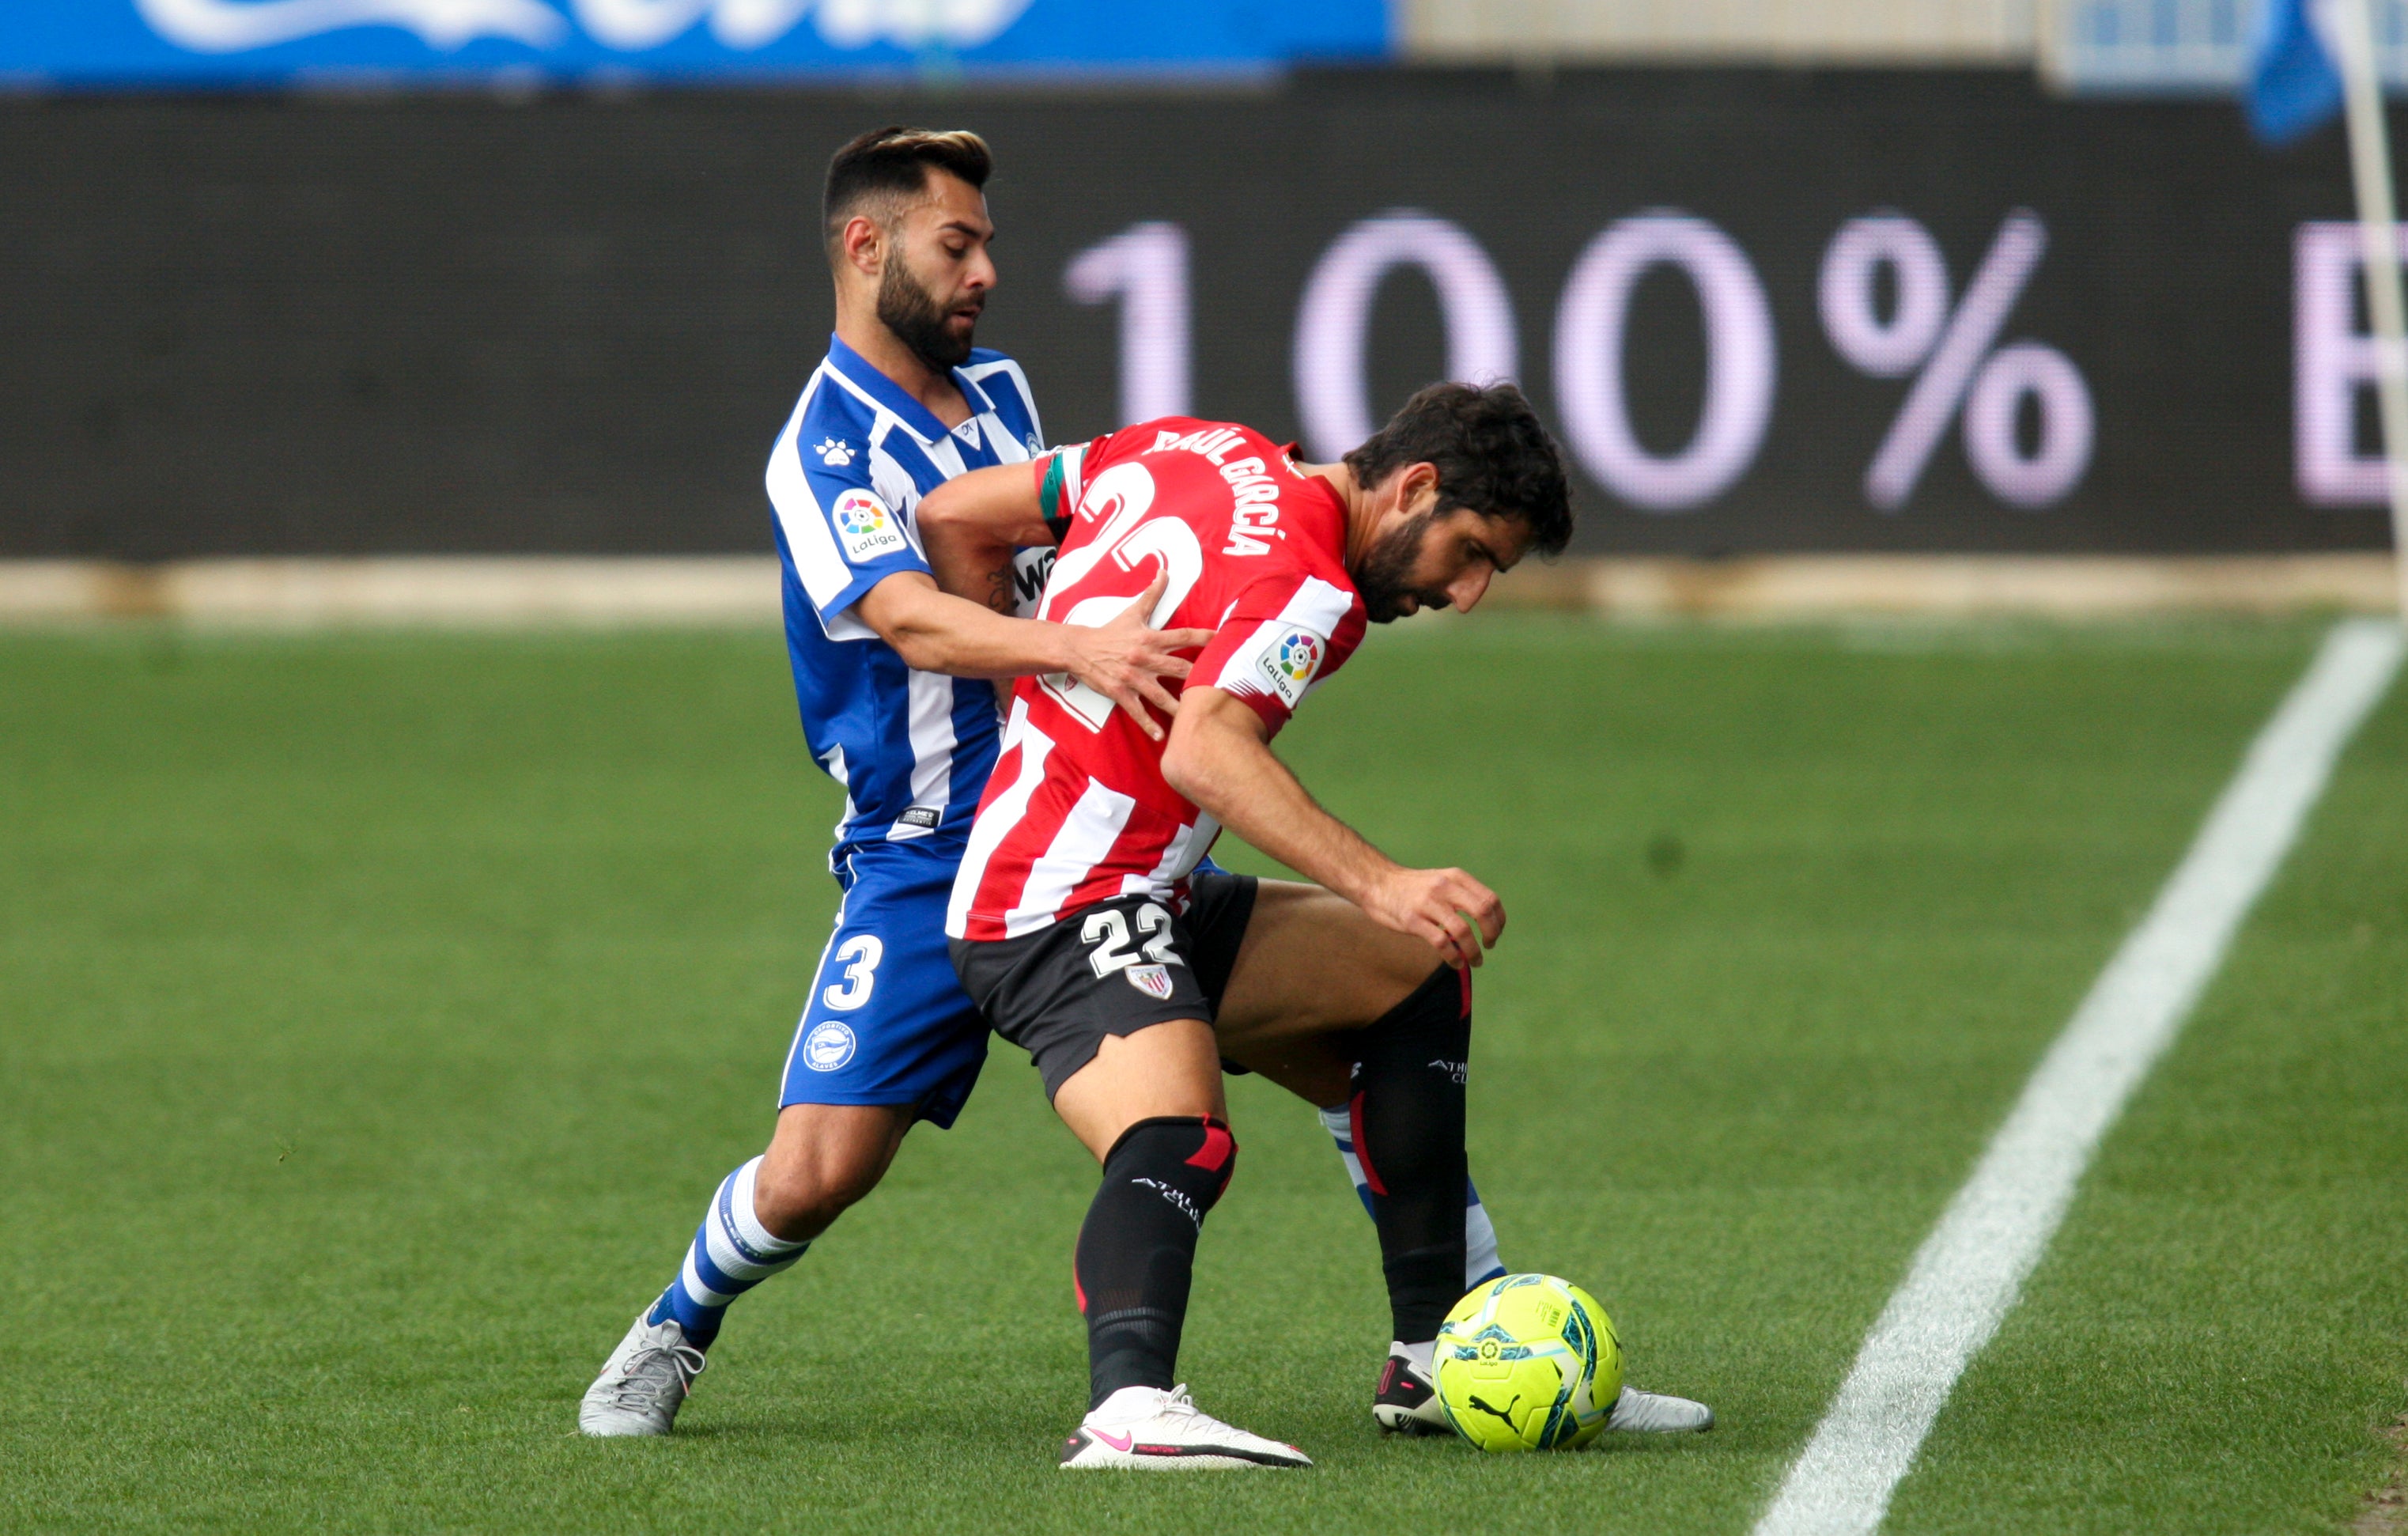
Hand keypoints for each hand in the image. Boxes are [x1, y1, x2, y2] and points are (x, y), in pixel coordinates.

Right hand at [1060, 572, 1215, 741]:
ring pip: (1161, 694)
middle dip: (1199, 675)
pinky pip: (1137, 710)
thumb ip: (1152, 593)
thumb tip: (1165, 570)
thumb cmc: (1110, 630)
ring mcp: (1133, 677)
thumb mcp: (1133, 612)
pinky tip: (1162, 737)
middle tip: (1221, 685)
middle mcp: (1145, 657)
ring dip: (1178, 707)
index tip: (1225, 640)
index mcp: (1151, 637)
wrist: (1079, 648)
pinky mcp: (1120, 692)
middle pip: (1179, 667)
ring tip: (1196, 718)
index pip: (1184, 635)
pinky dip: (1148, 724)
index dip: (1205, 637)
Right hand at [1360, 864, 1505, 969]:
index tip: (1495, 934)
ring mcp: (1428, 903)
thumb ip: (1462, 895)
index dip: (1499, 921)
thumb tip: (1487, 920)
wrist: (1377, 883)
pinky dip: (1453, 957)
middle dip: (1491, 934)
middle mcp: (1444, 887)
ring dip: (1473, 951)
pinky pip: (1441, 942)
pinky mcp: (1413, 920)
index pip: (1490, 899)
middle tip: (1489, 946)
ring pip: (1463, 931)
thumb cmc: (1413, 889)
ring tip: (1476, 961)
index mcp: (1456, 877)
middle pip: (1482, 912)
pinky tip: (1455, 963)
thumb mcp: (1441, 881)